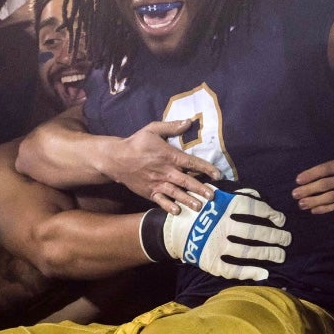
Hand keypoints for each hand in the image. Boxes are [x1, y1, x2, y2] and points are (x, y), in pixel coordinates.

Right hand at [99, 119, 221, 212]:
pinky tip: (178, 212)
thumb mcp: (153, 129)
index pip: (191, 162)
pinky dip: (169, 207)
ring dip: (188, 200)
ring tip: (199, 207)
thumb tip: (189, 121)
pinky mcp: (149, 192)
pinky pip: (161, 201)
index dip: (206, 168)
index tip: (217, 174)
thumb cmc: (136, 143)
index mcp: (168, 156)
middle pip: (186, 181)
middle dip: (200, 189)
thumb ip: (172, 127)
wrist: (116, 159)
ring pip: (176, 193)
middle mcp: (165, 171)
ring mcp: (157, 184)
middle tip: (213, 196)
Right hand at [139, 187, 290, 279]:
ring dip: (267, 253)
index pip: (253, 208)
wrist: (170, 230)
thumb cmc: (197, 210)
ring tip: (281, 255)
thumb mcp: (212, 196)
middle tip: (287, 238)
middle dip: (274, 235)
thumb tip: (257, 195)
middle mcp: (221, 225)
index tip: (280, 219)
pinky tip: (264, 273)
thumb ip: (235, 195)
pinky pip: (233, 269)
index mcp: (223, 206)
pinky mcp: (210, 262)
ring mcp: (216, 245)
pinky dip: (249, 272)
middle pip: (254, 231)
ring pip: (247, 251)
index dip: (270, 213)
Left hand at [293, 151, 333, 213]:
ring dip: (313, 201)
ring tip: (301, 204)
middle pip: (323, 185)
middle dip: (307, 190)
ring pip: (328, 198)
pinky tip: (315, 210)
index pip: (325, 169)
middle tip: (295, 194)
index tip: (298, 180)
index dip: (310, 174)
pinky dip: (325, 209)